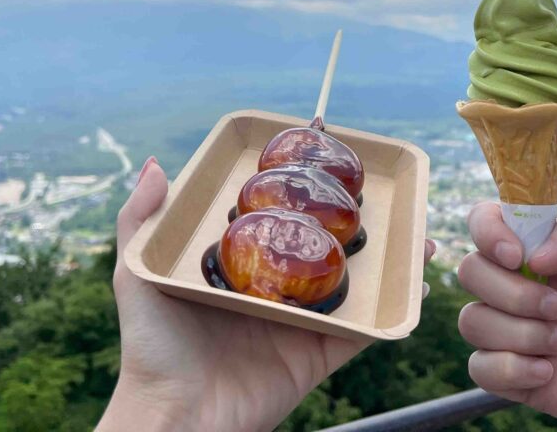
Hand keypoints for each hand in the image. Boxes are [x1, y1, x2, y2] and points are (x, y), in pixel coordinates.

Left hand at [98, 157, 435, 431]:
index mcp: (236, 267)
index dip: (299, 190)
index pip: (274, 219)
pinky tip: (420, 275)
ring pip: (352, 279)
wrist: (176, 419)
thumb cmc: (152, 347)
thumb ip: (140, 220)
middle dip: (352, 217)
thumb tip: (158, 163)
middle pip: (320, 245)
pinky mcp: (322, 352)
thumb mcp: (136, 273)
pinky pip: (368, 325)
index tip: (327, 153)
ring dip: (387, 254)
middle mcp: (274, 289)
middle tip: (381, 186)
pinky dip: (399, 303)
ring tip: (416, 222)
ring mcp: (302, 321)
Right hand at [457, 203, 556, 431]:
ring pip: (471, 321)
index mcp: (551, 247)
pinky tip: (552, 371)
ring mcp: (526, 333)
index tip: (518, 254)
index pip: (487, 222)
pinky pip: (480, 369)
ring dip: (513, 331)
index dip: (488, 232)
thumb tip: (533, 255)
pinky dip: (507, 368)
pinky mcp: (529, 379)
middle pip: (470, 271)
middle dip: (508, 290)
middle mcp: (531, 285)